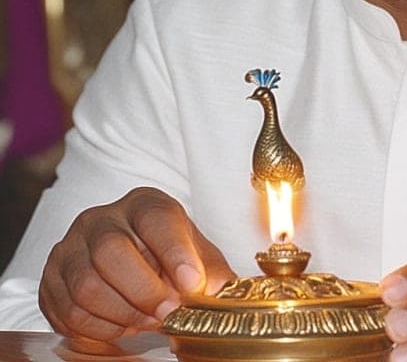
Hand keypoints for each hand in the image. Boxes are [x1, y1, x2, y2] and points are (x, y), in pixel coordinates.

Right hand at [39, 187, 234, 345]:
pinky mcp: (51, 278)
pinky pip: (66, 311)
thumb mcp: (197, 257)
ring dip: (121, 315)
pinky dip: (97, 328)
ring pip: (86, 285)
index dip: (174, 252)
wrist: (131, 262)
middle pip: (112, 251)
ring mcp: (71, 246)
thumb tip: (228, 294)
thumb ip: (212, 274)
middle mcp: (103, 218)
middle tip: (167, 314)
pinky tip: (121, 327)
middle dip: (143, 291)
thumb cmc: (168, 258)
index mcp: (144, 204)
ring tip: (148, 322)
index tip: (191, 283)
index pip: (156, 219)